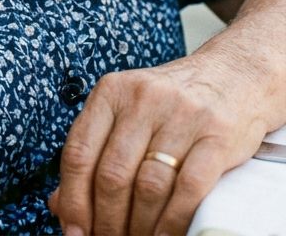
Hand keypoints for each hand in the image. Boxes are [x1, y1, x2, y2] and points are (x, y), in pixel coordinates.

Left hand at [47, 47, 269, 235]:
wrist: (233, 74)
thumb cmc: (171, 101)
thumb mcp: (126, 112)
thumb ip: (94, 152)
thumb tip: (60, 204)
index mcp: (112, 91)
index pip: (79, 152)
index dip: (73, 200)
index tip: (73, 230)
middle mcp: (143, 98)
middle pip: (112, 174)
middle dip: (106, 221)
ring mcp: (182, 115)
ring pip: (148, 186)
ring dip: (138, 226)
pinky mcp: (216, 135)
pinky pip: (188, 189)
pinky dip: (172, 221)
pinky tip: (164, 235)